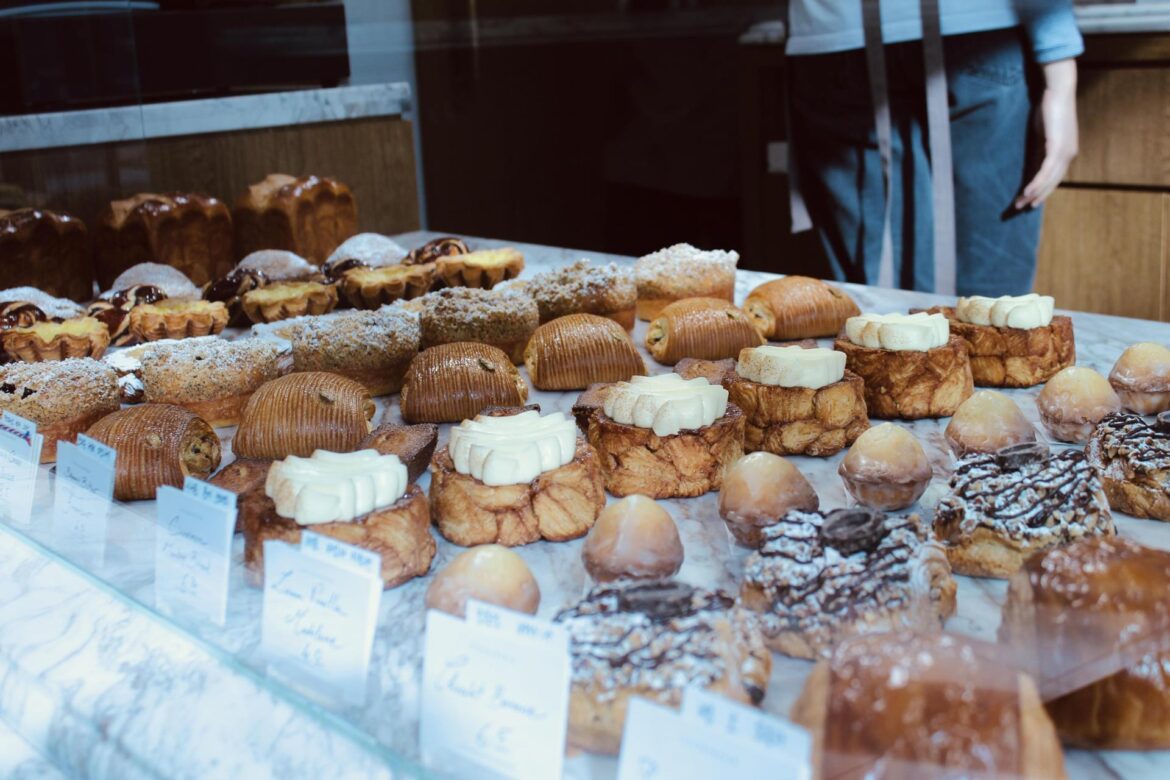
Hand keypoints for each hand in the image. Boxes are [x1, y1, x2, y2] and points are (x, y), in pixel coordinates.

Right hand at [1015, 58, 1078, 209]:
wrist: (1058, 90)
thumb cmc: (1050, 108)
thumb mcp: (1043, 133)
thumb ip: (1040, 149)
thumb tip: (1033, 164)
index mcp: (1067, 152)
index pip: (1054, 177)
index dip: (1041, 191)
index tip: (1028, 201)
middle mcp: (1069, 155)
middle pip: (1052, 183)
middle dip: (1036, 197)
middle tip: (1020, 208)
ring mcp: (1065, 152)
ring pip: (1049, 180)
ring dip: (1034, 193)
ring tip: (1020, 203)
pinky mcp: (1057, 147)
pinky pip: (1045, 170)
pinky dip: (1036, 182)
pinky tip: (1027, 191)